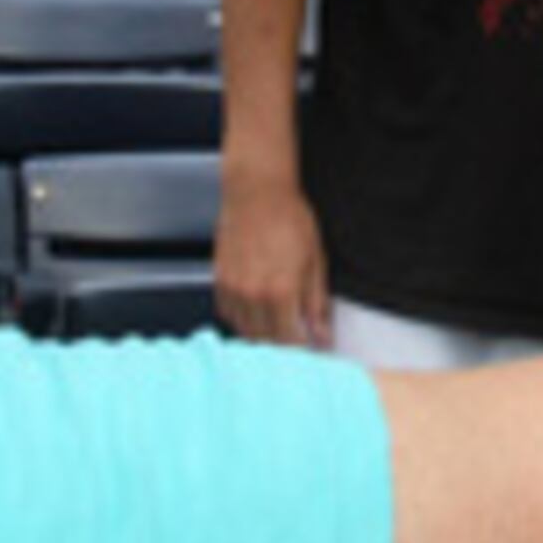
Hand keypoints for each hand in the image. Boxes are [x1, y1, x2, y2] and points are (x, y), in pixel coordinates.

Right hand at [213, 172, 331, 348]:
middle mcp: (253, 294)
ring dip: (261, 336)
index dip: (301, 351)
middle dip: (281, 347)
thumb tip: (322, 334)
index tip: (309, 350)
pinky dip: (241, 319)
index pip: (290, 341)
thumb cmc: (289, 218)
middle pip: (265, 341)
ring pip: (244, 330)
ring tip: (276, 329)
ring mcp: (233, 288)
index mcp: (281, 291)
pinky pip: (228, 313)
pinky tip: (255, 312)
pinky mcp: (219, 279)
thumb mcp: (316, 260)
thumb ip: (317, 302)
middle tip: (293, 340)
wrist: (257, 192)